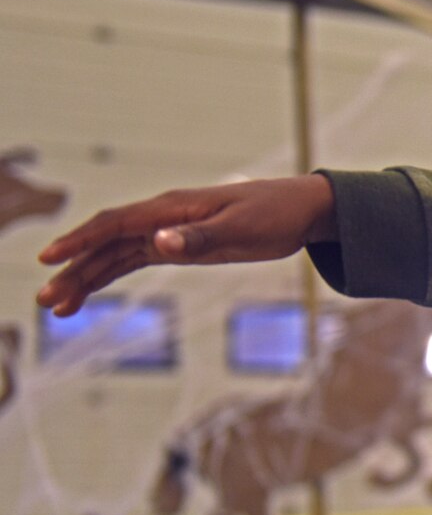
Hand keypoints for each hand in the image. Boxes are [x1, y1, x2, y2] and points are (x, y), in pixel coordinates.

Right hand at [38, 176, 335, 315]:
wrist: (301, 210)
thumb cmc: (274, 214)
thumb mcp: (240, 228)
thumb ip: (199, 237)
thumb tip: (159, 242)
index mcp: (172, 208)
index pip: (114, 224)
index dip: (79, 240)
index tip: (50, 259)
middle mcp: (162, 218)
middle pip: (106, 243)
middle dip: (74, 269)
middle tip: (47, 300)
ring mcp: (168, 231)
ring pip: (114, 254)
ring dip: (85, 277)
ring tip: (58, 306)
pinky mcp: (179, 245)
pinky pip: (133, 259)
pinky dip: (109, 275)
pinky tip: (89, 293)